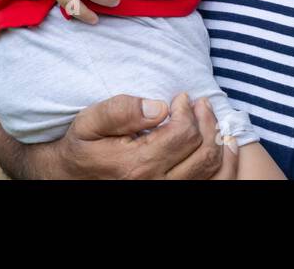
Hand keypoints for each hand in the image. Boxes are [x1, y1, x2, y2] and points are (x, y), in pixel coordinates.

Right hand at [0, 90, 238, 179]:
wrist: (68, 177)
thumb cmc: (81, 147)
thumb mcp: (89, 122)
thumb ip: (121, 111)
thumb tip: (159, 106)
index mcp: (136, 165)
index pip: (184, 134)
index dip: (188, 110)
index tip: (181, 98)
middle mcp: (155, 184)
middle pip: (203, 152)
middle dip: (207, 121)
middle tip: (200, 103)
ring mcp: (166, 193)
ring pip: (213, 171)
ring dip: (219, 141)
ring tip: (213, 119)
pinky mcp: (171, 195)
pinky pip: (213, 184)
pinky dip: (225, 164)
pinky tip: (223, 145)